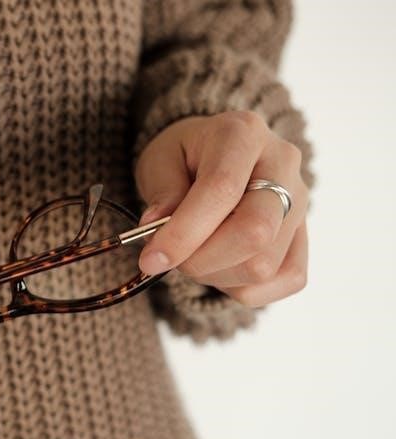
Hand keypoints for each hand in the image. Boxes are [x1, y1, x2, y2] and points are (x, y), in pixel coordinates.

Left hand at [134, 111, 309, 306]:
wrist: (220, 155)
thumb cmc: (187, 157)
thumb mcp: (161, 159)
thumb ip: (161, 191)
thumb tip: (155, 228)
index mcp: (243, 134)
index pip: (222, 190)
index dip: (184, 233)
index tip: (151, 260)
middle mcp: (283, 166)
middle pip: (255, 232)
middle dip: (200, 260)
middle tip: (169, 258)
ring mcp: (301, 203)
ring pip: (263, 266)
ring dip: (215, 275)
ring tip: (195, 254)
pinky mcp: (305, 236)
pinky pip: (285, 280)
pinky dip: (243, 287)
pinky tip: (220, 265)